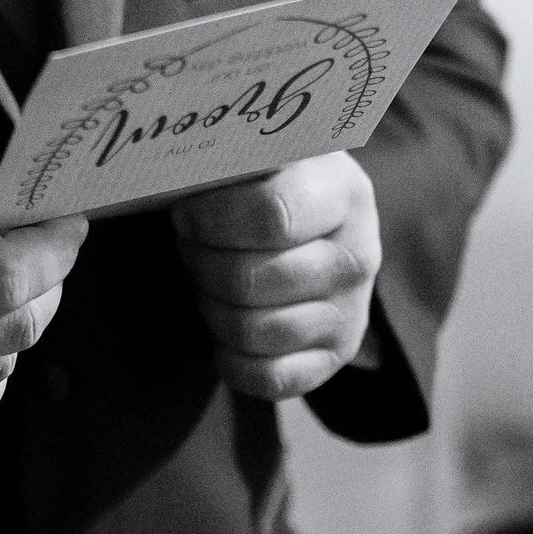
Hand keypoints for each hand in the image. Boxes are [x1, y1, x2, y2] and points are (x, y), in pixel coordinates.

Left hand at [171, 151, 380, 400]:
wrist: (316, 222)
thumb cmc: (266, 182)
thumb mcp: (259, 153)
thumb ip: (230, 156)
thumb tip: (175, 165)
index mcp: (341, 192)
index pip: (271, 216)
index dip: (212, 220)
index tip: (185, 213)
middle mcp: (357, 255)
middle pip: (250, 281)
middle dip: (201, 265)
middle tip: (193, 246)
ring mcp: (350, 311)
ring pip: (254, 332)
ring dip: (212, 308)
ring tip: (209, 282)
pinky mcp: (336, 355)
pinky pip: (271, 379)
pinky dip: (232, 362)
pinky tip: (222, 336)